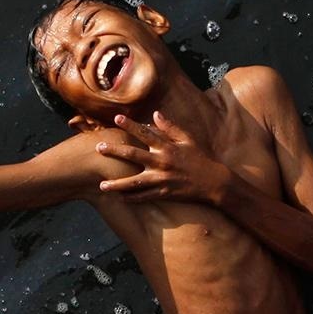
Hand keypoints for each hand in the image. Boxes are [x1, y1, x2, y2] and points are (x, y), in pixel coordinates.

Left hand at [92, 111, 230, 203]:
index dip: (130, 125)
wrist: (214, 183)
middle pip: (133, 155)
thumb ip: (170, 127)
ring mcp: (162, 179)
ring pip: (134, 182)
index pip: (145, 133)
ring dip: (117, 184)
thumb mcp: (188, 139)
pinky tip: (120, 199)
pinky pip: (144, 197)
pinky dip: (132, 199)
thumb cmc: (201, 158)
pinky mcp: (164, 193)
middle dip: (114, 151)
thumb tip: (155, 114)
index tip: (116, 118)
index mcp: (167, 147)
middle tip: (98, 147)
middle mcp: (162, 162)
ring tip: (101, 186)